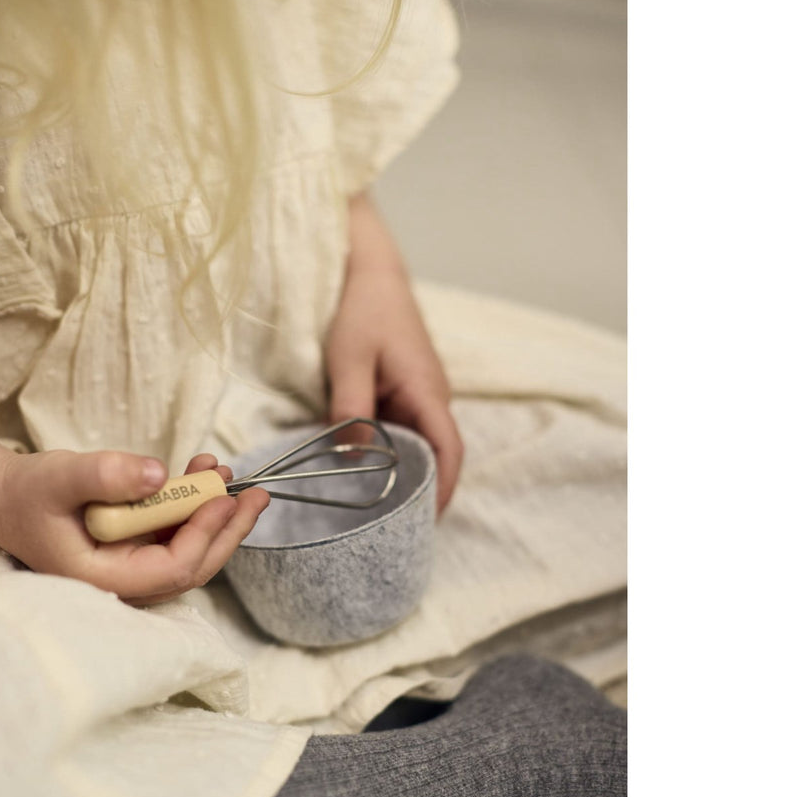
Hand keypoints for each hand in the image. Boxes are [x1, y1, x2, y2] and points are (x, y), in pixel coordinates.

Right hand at [0, 422, 268, 604]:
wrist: (3, 495)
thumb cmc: (25, 492)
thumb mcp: (60, 476)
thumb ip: (106, 475)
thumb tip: (159, 475)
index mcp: (103, 579)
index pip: (172, 569)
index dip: (205, 535)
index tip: (225, 498)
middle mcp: (123, 582)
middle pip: (193, 567)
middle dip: (228, 530)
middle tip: (255, 495)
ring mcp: (131, 566)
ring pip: (189, 549)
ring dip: (212, 512)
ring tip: (222, 470)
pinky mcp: (135, 549)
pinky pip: (175, 533)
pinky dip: (192, 505)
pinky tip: (200, 473)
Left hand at [325, 195, 462, 512]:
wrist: (369, 270)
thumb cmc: (361, 311)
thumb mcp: (348, 361)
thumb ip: (351, 409)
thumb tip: (354, 457)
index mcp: (427, 391)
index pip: (447, 452)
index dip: (441, 490)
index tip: (424, 522)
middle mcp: (432, 396)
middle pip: (435, 455)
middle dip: (420, 490)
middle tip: (391, 525)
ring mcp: (420, 392)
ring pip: (416, 442)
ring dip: (402, 470)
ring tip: (376, 504)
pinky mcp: (404, 388)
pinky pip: (401, 427)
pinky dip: (388, 449)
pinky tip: (362, 465)